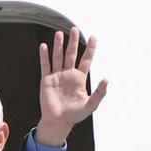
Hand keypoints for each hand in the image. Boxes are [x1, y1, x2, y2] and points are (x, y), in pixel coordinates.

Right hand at [34, 26, 107, 146]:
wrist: (58, 121)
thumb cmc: (74, 115)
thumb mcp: (91, 105)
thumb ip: (100, 93)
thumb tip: (107, 79)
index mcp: (79, 79)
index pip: (86, 60)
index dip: (90, 49)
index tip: (93, 37)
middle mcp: (68, 75)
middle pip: (71, 54)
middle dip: (73, 42)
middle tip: (75, 29)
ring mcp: (57, 76)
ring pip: (58, 57)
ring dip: (59, 45)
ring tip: (59, 33)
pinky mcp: (46, 80)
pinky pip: (45, 65)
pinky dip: (44, 56)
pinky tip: (44, 46)